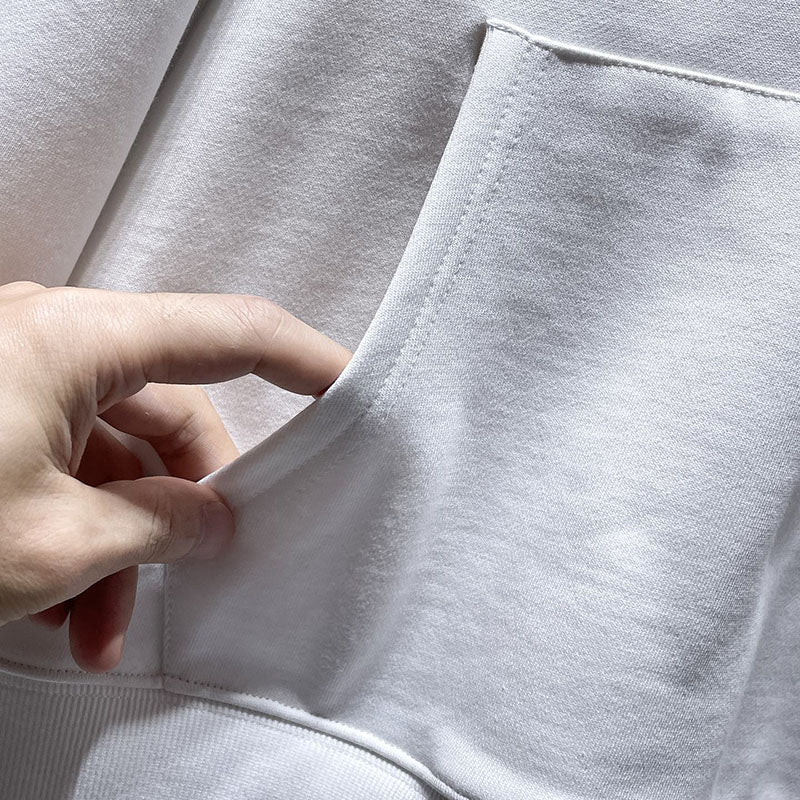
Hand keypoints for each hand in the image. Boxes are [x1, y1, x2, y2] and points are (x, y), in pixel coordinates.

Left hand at [0, 282, 349, 671]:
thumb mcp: (52, 541)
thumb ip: (158, 525)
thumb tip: (213, 520)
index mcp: (75, 340)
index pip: (229, 334)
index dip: (302, 359)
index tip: (351, 386)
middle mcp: (51, 344)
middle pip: (169, 415)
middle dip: (186, 506)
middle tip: (203, 568)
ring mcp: (18, 380)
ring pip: (114, 458)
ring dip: (123, 545)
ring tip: (102, 629)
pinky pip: (65, 470)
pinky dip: (78, 538)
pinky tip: (63, 612)